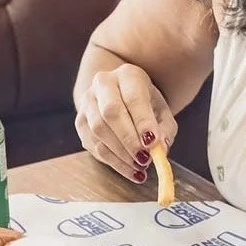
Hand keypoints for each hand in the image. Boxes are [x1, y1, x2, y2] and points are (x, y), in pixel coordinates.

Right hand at [76, 63, 177, 181]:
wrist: (119, 97)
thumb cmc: (145, 105)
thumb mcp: (162, 112)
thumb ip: (165, 129)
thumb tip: (159, 148)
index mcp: (128, 75)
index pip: (133, 98)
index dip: (142, 122)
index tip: (152, 143)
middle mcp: (103, 84)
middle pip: (111, 112)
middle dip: (129, 140)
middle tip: (145, 159)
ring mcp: (87, 102)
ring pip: (99, 130)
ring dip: (121, 154)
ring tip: (140, 167)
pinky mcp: (80, 122)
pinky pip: (94, 145)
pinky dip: (114, 162)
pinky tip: (130, 170)